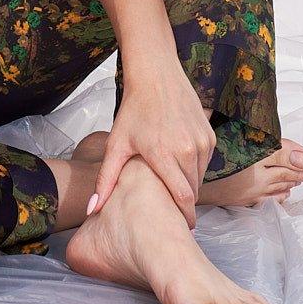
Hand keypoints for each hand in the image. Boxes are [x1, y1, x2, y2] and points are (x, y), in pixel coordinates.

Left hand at [88, 62, 215, 229]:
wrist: (156, 75)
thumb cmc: (133, 110)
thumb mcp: (116, 144)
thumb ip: (106, 180)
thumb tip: (92, 210)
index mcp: (164, 155)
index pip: (183, 199)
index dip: (183, 217)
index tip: (177, 229)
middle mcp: (187, 150)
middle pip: (191, 191)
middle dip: (182, 202)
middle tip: (169, 209)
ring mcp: (201, 142)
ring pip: (199, 178)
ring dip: (188, 184)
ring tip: (171, 185)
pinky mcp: (209, 136)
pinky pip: (204, 162)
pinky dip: (194, 168)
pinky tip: (178, 162)